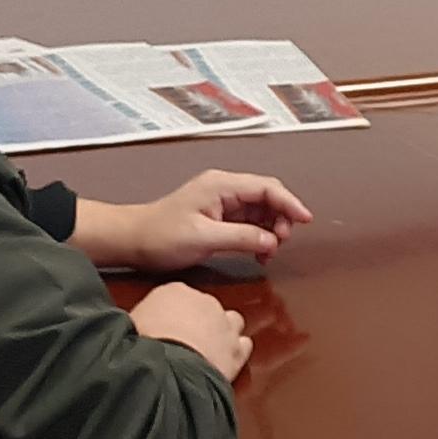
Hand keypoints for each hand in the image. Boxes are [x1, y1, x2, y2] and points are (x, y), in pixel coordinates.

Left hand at [80, 170, 314, 272]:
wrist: (132, 240)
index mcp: (221, 185)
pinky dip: (258, 236)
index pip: (266, 188)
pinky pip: (248, 222)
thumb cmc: (161, 236)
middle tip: (281, 243)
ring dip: (270, 230)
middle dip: (281, 218)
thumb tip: (272, 241)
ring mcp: (221, 202)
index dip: (290, 203)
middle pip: (267, 197)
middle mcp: (224, 188)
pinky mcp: (218, 216)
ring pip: (260, 211)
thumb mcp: (203, 239)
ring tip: (268, 252)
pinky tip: (258, 252)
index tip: (305, 220)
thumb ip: (241, 238)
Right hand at [129, 282, 251, 381]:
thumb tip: (133, 324)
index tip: (164, 327)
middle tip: (184, 341)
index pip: (176, 296)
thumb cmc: (144, 345)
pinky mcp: (237, 348)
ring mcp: (224, 323)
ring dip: (222, 333)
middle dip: (198, 321)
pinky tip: (224, 361)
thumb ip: (140, 319)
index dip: (171, 313)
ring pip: (231, 321)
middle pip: (205, 307)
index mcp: (174, 291)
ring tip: (207, 350)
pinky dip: (236, 352)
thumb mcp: (129, 325)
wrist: (168, 368)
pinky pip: (244, 344)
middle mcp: (203, 301)